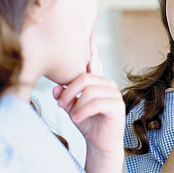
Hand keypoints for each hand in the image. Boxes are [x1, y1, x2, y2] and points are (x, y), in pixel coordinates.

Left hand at [53, 34, 124, 153]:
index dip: (91, 45)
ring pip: (89, 91)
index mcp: (97, 81)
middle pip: (85, 77)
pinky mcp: (117, 106)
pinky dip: (83, 112)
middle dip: (70, 91)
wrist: (100, 144)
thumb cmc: (87, 123)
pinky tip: (78, 120)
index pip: (92, 61)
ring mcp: (114, 94)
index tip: (88, 29)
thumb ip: (65, 96)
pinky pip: (96, 103)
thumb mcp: (71, 108)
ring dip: (75, 104)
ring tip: (71, 115)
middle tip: (60, 104)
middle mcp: (107, 84)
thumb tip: (56, 89)